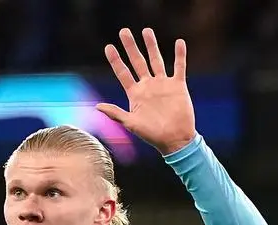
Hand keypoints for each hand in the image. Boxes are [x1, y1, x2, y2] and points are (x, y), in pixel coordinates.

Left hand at [97, 28, 196, 156]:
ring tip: (146, 31)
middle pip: (138, 61)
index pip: (123, 73)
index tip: (108, 47)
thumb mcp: (131, 124)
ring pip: (156, 60)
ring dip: (152, 46)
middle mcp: (148, 86)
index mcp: (135, 94)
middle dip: (131, 47)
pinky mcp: (177, 86)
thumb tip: (97, 106)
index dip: (115, 60)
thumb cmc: (152, 135)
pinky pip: (179, 66)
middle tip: (124, 31)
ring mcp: (163, 84)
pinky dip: (180, 55)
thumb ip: (115, 113)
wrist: (175, 140)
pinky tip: (179, 42)